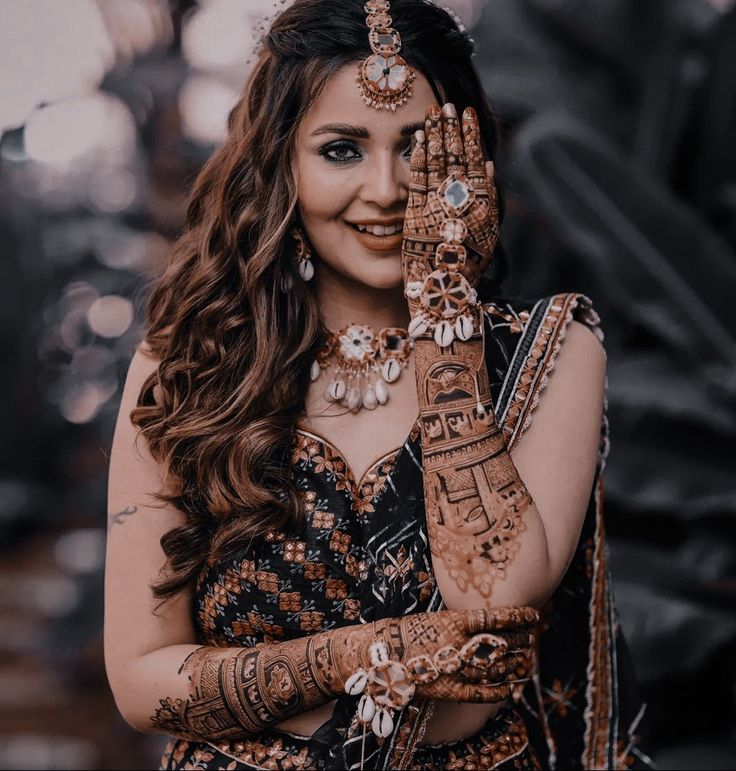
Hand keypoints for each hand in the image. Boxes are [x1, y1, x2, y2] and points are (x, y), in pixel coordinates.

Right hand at [331, 607, 537, 707]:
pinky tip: (508, 687)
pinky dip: (497, 691)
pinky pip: (480, 693)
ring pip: (494, 668)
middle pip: (500, 643)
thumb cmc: (407, 629)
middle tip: (530, 638)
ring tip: (523, 660)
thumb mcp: (435, 617)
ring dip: (512, 664)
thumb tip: (486, 620)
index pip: (494, 617)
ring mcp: (454, 669)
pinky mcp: (448, 689)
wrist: (379, 654)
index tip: (533, 615)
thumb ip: (461, 621)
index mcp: (454, 621)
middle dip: (519, 641)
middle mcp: (457, 645)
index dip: (517, 617)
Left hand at [402, 102, 498, 325]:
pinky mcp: (418, 218)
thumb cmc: (462, 270)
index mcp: (481, 208)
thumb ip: (486, 201)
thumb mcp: (483, 236)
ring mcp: (440, 210)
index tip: (466, 114)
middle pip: (458, 158)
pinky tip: (420, 138)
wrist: (444, 301)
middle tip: (449, 103)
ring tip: (436, 110)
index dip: (470, 137)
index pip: (475, 163)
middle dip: (454, 129)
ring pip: (440, 165)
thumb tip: (486, 164)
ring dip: (438, 135)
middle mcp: (463, 206)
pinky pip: (420, 181)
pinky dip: (421, 157)